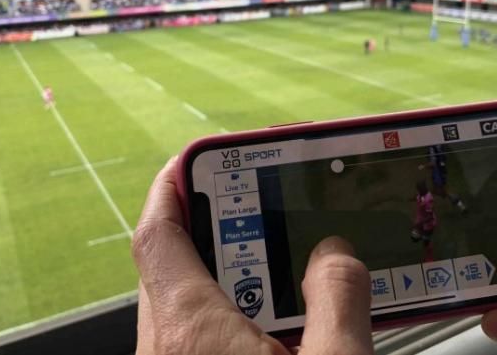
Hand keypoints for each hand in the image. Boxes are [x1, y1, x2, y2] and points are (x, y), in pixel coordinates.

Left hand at [132, 156, 373, 354]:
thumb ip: (338, 299)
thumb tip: (335, 253)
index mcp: (193, 332)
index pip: (159, 236)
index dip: (171, 188)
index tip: (189, 160)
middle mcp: (167, 348)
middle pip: (171, 263)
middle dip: (209, 228)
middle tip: (246, 209)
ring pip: (181, 301)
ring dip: (218, 274)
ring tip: (265, 265)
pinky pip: (191, 333)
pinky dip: (222, 311)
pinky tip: (264, 322)